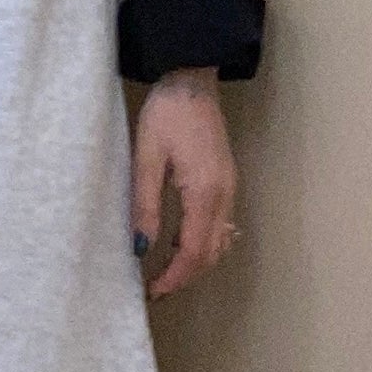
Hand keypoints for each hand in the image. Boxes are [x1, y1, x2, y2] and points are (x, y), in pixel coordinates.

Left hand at [131, 69, 238, 298]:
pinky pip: (220, 225)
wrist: (192, 78)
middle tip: (155, 289)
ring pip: (219, 242)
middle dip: (185, 276)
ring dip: (194, 263)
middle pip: (210, 254)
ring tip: (164, 271)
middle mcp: (224, 196)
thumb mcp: (147, 156)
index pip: (193, 253)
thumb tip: (141, 248)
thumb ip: (145, 204)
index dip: (174, 278)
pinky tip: (179, 243)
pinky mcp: (227, 181)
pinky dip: (202, 244)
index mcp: (204, 193)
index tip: (151, 292)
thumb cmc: (167, 112)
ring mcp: (230, 188)